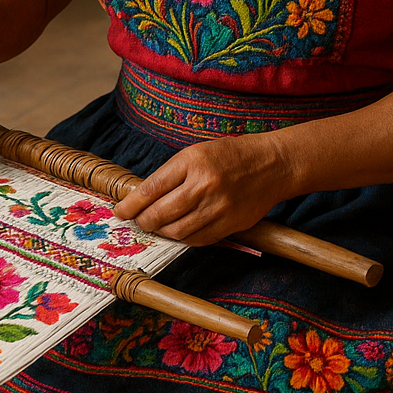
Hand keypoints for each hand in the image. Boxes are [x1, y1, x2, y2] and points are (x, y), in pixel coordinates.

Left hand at [112, 134, 293, 245]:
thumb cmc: (230, 156)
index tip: (120, 212)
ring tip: (158, 226)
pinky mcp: (230, 224)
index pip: (150, 189)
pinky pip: (197, 239)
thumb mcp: (197, 153)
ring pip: (177, 232)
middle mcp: (204, 185)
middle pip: (160, 214)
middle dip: (144, 221)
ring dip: (162, 232)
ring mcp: (218, 207)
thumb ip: (171, 175)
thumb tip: (140, 199)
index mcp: (192, 161)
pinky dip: (183, 238)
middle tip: (139, 221)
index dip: (130, 205)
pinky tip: (179, 231)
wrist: (272, 164)